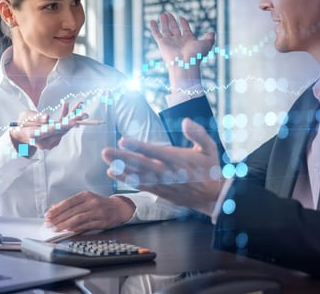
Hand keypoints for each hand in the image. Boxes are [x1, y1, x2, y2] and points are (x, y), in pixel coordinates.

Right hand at [9, 101, 86, 153]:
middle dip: (73, 120)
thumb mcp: (25, 117)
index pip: (51, 130)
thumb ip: (36, 118)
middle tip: (84, 114)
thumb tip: (47, 118)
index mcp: (35, 136)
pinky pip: (62, 127)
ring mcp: (49, 142)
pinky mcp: (54, 138)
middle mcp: (44, 142)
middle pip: (61, 130)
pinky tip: (67, 105)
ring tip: (79, 104)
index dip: (63, 125)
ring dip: (72, 116)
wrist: (20, 134)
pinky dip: (66, 116)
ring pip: (63, 128)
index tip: (74, 122)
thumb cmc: (21, 124)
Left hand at [44, 191, 134, 232]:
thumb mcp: (85, 199)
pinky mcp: (101, 222)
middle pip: (71, 211)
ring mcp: (97, 212)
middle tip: (49, 224)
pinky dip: (75, 229)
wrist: (118, 208)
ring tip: (55, 229)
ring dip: (64, 225)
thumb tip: (54, 208)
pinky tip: (68, 231)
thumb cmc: (99, 204)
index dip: (57, 209)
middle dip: (58, 219)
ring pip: (77, 219)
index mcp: (86, 195)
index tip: (48, 215)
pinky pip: (85, 226)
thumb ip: (70, 204)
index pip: (68, 202)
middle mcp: (92, 202)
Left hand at [101, 118, 223, 215]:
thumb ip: (198, 134)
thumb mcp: (210, 148)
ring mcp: (163, 183)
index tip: (123, 139)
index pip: (155, 151)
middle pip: (141, 164)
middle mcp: (168, 172)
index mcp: (178, 159)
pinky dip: (127, 180)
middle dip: (122, 157)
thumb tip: (187, 121)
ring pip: (138, 176)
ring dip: (121, 168)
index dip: (138, 145)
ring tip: (106, 162)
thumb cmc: (210, 169)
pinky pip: (141, 185)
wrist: (213, 197)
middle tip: (105, 151)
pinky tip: (114, 173)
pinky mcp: (160, 192)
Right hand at [150, 13, 214, 91]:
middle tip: (168, 13)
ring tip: (163, 14)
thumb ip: (210, 38)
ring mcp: (170, 42)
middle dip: (172, 21)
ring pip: (166, 30)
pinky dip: (154, 28)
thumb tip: (212, 33)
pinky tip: (152, 21)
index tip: (181, 17)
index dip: (184, 23)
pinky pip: (156, 34)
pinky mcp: (162, 44)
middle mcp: (178, 41)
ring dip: (164, 22)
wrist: (184, 64)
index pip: (185, 29)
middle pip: (174, 28)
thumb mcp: (207, 44)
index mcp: (188, 40)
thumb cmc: (196, 56)